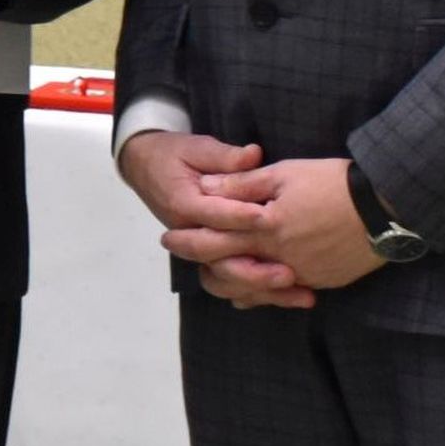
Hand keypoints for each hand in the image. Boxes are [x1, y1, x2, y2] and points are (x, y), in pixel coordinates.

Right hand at [118, 131, 314, 309]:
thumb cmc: (173, 155)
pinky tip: (288, 298)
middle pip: (219, 259)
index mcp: (183, 203)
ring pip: (225, 279)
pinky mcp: (207, 256)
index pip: (213, 214)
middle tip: (288, 274)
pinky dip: (257, 294)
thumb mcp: (196, 147)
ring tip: (298, 294)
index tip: (269, 218)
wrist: (145, 168)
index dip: (240, 217)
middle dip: (255, 270)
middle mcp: (188, 232)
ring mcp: (197, 249)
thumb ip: (225, 156)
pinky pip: (230, 283)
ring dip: (262, 289)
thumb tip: (254, 155)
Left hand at [197, 157, 384, 293]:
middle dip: (198, 261)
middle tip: (179, 252)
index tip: (168, 236)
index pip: (214, 238)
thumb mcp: (284, 173)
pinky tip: (252, 287)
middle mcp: (280, 257)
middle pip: (227, 269)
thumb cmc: (333, 182)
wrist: (386, 206)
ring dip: (228, 283)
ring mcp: (303, 274)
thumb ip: (243, 185)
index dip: (188, 237)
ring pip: (252, 290)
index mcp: (266, 228)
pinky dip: (263, 291)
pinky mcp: (322, 281)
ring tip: (210, 274)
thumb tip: (206, 188)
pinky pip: (283, 294)